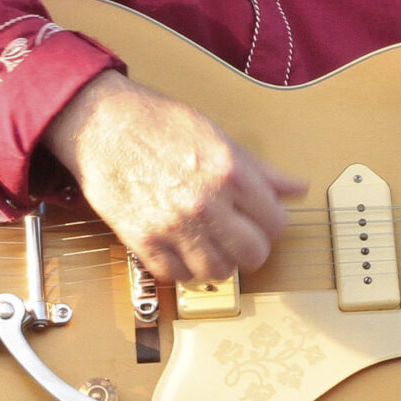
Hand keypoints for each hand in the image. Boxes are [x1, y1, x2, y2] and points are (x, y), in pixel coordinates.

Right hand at [41, 72, 306, 283]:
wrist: (103, 125)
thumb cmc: (159, 124)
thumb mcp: (219, 137)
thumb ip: (260, 170)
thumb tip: (296, 188)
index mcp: (231, 173)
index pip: (276, 222)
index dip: (271, 222)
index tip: (260, 219)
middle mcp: (205, 203)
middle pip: (253, 254)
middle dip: (250, 247)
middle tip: (239, 236)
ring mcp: (173, 225)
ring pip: (217, 272)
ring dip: (219, 262)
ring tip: (211, 244)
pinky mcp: (143, 240)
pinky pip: (176, 275)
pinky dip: (183, 267)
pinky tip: (182, 247)